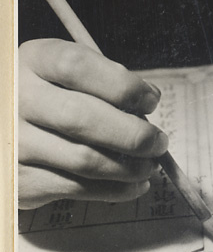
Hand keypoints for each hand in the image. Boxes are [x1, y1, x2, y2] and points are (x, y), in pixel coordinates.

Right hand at [19, 39, 168, 208]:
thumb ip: (103, 80)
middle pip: (83, 118)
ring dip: (130, 167)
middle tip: (159, 142)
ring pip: (86, 160)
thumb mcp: (64, 74)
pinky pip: (79, 189)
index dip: (123, 85)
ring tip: (150, 165)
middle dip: (134, 135)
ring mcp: (16, 143)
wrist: (5, 130)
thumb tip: (148, 98)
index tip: (151, 100)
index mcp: (32, 61)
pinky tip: (135, 184)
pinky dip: (118, 190)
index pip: (77, 66)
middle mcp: (17, 100)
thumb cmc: (48, 98)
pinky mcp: (21, 181)